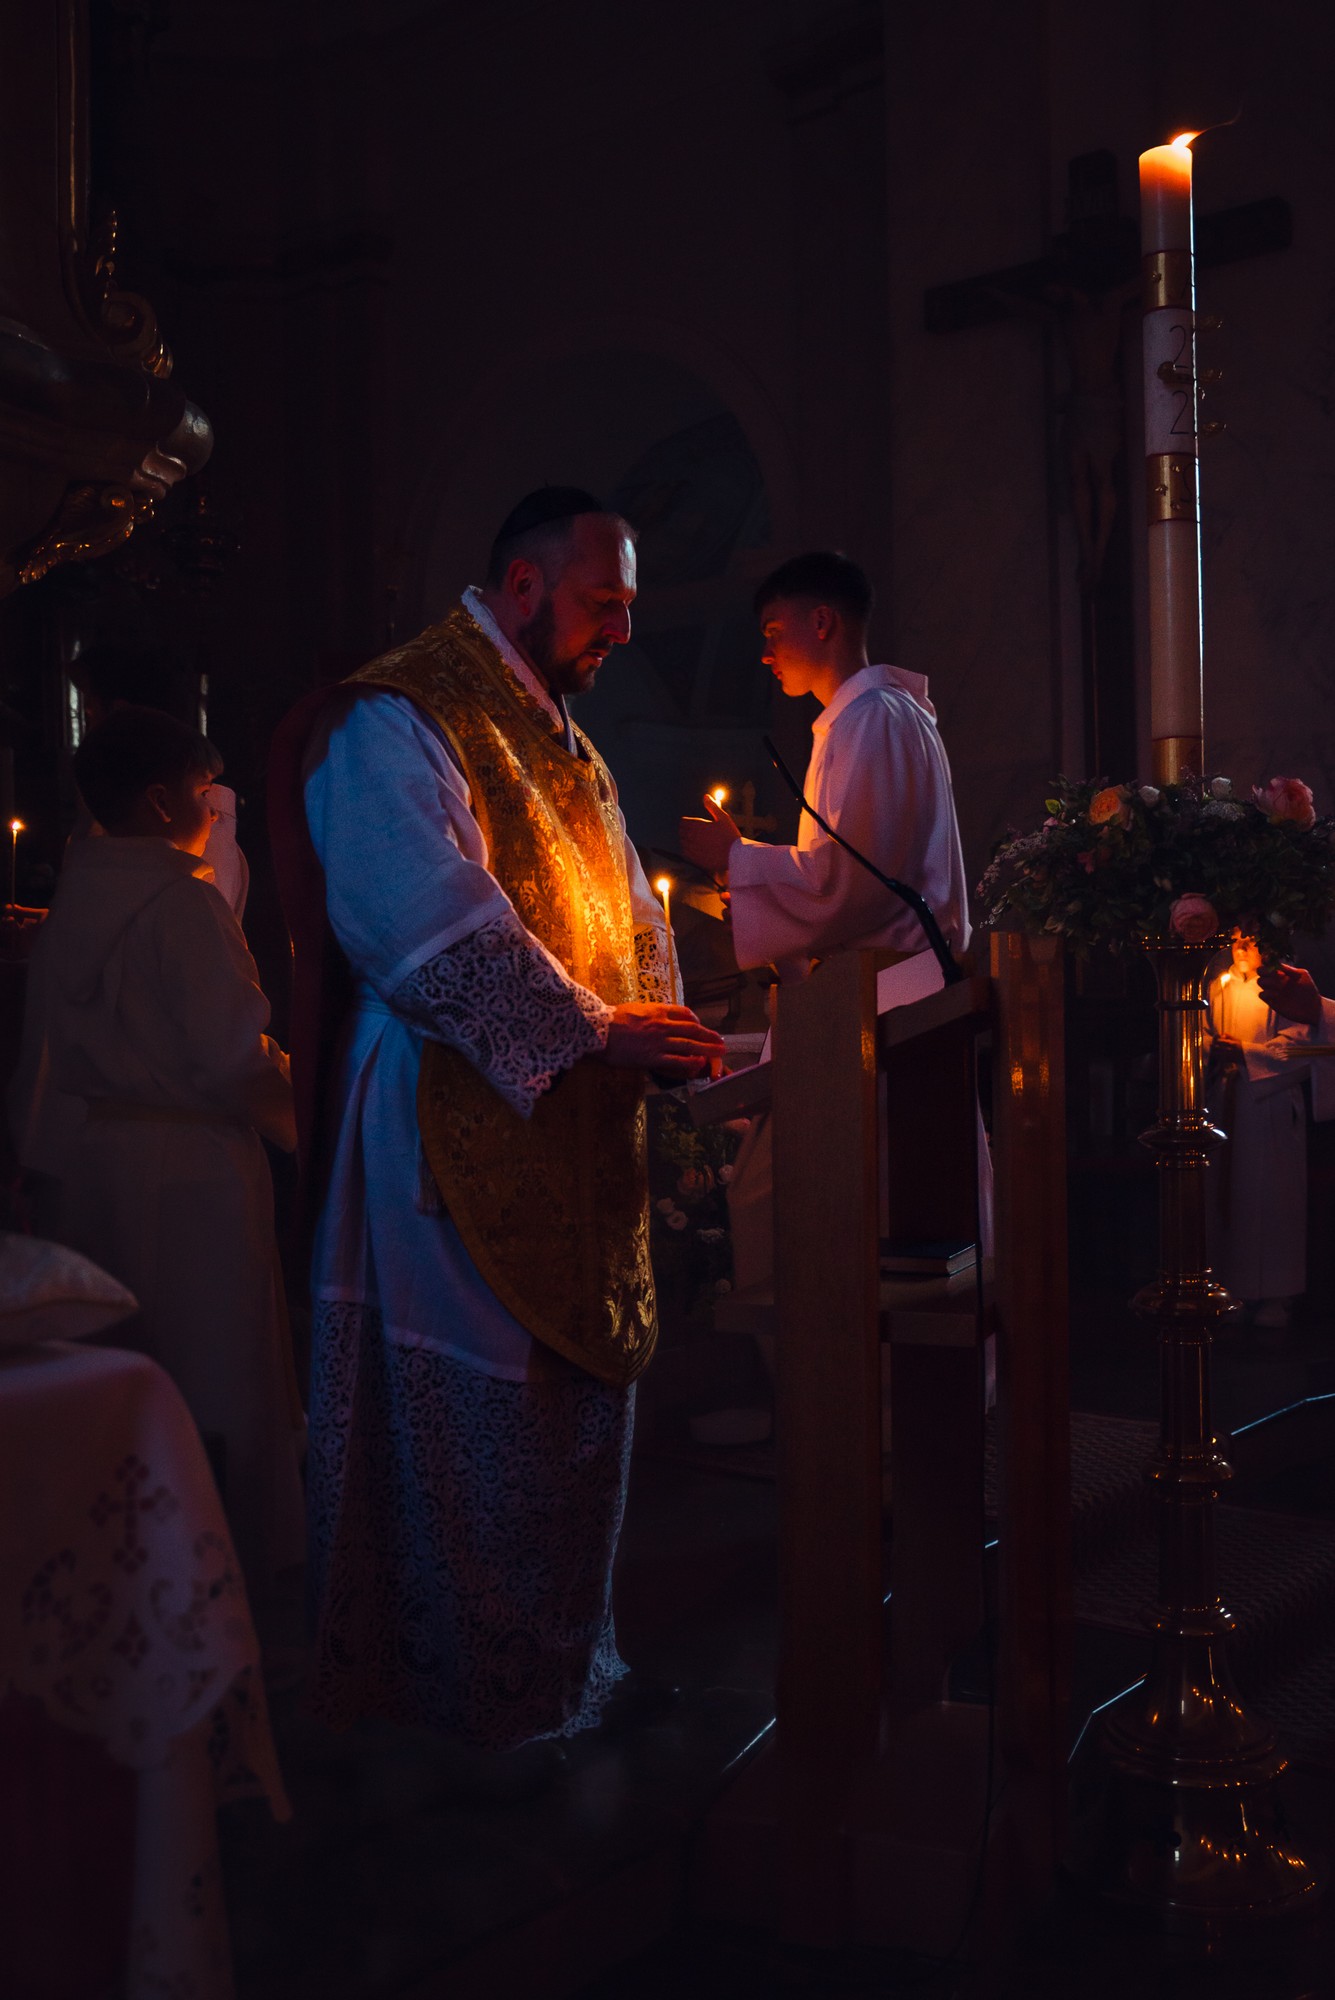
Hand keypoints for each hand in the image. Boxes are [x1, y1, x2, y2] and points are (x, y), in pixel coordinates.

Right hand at [598, 1001, 725, 1080]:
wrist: (598, 1031)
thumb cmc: (611, 1019)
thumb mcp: (634, 1008)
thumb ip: (649, 1012)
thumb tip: (656, 1016)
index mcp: (657, 1011)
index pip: (684, 1013)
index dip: (696, 1021)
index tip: (701, 1026)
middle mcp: (662, 1025)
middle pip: (692, 1030)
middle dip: (709, 1035)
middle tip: (721, 1041)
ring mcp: (659, 1042)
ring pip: (689, 1045)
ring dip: (707, 1048)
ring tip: (720, 1052)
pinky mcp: (653, 1057)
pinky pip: (676, 1060)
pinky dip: (690, 1062)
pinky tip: (700, 1063)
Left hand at [679, 794, 741, 879]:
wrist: (735, 856)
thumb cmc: (730, 835)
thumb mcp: (723, 817)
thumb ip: (712, 807)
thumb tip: (705, 796)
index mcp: (697, 825)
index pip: (683, 822)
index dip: (687, 822)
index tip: (693, 824)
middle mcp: (692, 837)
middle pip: (681, 832)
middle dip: (686, 831)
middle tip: (696, 832)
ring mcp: (692, 849)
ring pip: (682, 843)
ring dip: (687, 841)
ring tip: (697, 841)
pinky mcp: (694, 859)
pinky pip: (685, 854)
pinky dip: (688, 851)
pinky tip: (696, 850)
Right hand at [1258, 961, 1322, 1026]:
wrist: (1311, 1007)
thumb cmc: (1308, 989)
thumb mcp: (1302, 975)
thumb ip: (1289, 969)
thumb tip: (1277, 964)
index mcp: (1282, 972)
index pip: (1269, 963)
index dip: (1266, 960)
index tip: (1267, 959)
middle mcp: (1275, 980)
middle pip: (1261, 971)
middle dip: (1264, 970)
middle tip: (1274, 973)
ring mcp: (1272, 990)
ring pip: (1260, 981)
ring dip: (1268, 981)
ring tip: (1280, 985)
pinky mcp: (1271, 1001)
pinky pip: (1262, 994)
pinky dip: (1267, 993)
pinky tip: (1277, 995)